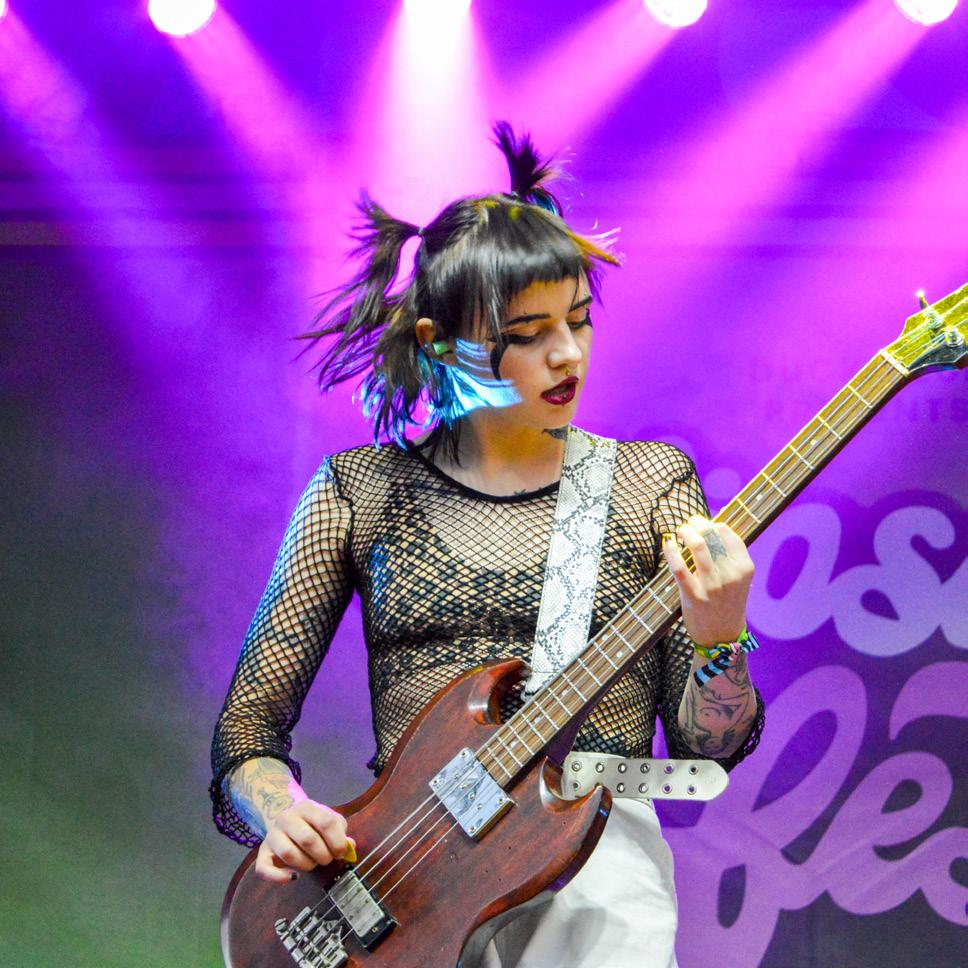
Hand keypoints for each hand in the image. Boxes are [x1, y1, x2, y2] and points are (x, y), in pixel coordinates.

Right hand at [256, 799, 356, 882]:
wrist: (286, 819)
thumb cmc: (313, 823)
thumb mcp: (329, 820)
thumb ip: (340, 833)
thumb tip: (349, 847)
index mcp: (306, 807)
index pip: (326, 822)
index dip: (337, 841)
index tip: (341, 852)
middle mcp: (286, 817)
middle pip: (308, 839)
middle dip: (323, 855)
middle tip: (327, 859)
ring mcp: (272, 834)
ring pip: (288, 853)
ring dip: (306, 864)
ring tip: (312, 863)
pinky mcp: (262, 852)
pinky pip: (264, 868)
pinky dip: (279, 877)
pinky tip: (293, 877)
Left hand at [662, 514, 753, 646]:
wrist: (722, 637)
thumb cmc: (727, 603)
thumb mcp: (737, 579)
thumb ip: (728, 556)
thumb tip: (711, 526)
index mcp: (744, 568)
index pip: (727, 533)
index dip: (712, 523)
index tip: (702, 522)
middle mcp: (731, 575)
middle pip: (711, 536)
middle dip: (696, 524)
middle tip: (687, 525)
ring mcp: (712, 585)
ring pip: (697, 546)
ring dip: (684, 532)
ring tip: (678, 531)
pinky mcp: (694, 595)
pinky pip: (679, 567)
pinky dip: (671, 551)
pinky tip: (667, 543)